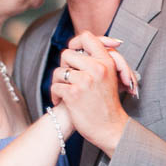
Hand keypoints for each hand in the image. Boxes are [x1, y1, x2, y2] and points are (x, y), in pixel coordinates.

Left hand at [51, 32, 131, 155]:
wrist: (110, 128)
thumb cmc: (107, 103)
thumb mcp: (111, 76)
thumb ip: (99, 58)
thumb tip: (83, 41)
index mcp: (106, 62)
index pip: (87, 37)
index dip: (75, 42)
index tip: (74, 52)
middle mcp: (97, 68)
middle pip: (67, 54)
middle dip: (65, 66)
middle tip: (69, 78)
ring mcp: (85, 81)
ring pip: (59, 71)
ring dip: (58, 82)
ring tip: (65, 91)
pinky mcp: (74, 94)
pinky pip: (55, 86)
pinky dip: (55, 95)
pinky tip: (61, 101)